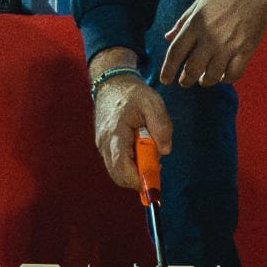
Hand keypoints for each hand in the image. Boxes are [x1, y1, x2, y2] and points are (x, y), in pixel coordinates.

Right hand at [93, 73, 171, 189]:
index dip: (136, 179)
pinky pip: (116, 164)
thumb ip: (161, 126)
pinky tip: (140, 149)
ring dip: (135, 170)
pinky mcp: (104, 147)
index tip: (153, 181)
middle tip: (156, 165)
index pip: (121, 165)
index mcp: (115, 132)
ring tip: (148, 150)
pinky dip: (130, 164)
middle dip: (138, 178)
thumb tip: (165, 151)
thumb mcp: (153, 103)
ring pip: (117, 172)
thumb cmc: (133, 93)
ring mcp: (102, 146)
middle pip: (118, 175)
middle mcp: (104, 143)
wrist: (112, 84)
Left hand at [159, 0, 266, 88]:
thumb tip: (168, 37)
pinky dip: (226, 79)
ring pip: (212, 76)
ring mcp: (229, 45)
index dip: (168, 70)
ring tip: (204, 80)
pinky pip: (233, 74)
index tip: (165, 79)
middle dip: (185, 80)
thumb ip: (183, 22)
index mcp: (196, 23)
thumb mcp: (200, 2)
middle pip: (192, 69)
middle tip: (185, 82)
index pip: (176, 52)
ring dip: (206, 81)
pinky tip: (224, 75)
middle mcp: (210, 37)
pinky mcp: (246, 49)